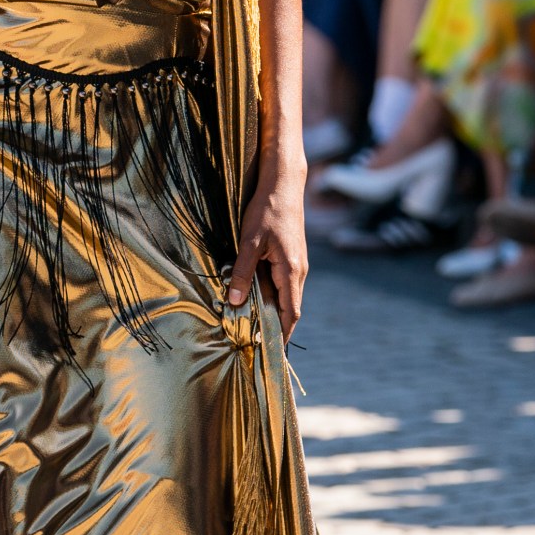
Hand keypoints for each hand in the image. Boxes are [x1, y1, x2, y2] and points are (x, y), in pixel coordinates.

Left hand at [226, 161, 308, 342]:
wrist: (284, 184)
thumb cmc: (267, 210)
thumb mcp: (250, 242)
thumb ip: (243, 273)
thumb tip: (235, 301)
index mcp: (292, 271)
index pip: (291, 313)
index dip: (282, 334)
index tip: (271, 351)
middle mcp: (299, 271)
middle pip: (290, 308)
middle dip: (275, 326)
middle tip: (256, 342)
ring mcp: (297, 264)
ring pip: (286, 295)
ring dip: (272, 310)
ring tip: (252, 324)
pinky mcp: (292, 256)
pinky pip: (283, 283)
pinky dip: (272, 294)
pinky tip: (255, 296)